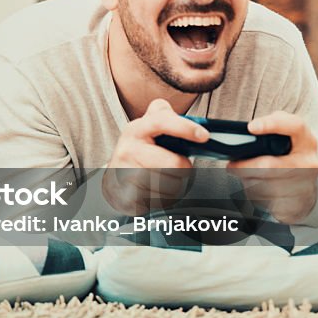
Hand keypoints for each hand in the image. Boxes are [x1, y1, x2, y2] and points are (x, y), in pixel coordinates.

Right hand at [102, 99, 200, 215]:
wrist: (114, 180)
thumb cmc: (138, 154)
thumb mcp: (148, 129)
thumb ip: (167, 117)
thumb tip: (196, 124)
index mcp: (137, 129)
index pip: (162, 121)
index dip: (185, 128)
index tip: (203, 135)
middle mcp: (129, 148)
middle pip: (174, 164)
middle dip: (183, 169)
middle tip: (176, 167)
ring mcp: (125, 172)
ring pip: (170, 185)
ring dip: (174, 186)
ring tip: (162, 179)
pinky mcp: (127, 193)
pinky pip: (160, 200)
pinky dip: (163, 199)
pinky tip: (154, 191)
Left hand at [226, 111, 317, 223]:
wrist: (302, 191)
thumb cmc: (288, 160)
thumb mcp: (284, 138)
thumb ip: (270, 129)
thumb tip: (245, 132)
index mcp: (305, 140)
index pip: (294, 126)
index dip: (272, 124)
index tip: (251, 127)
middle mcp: (308, 161)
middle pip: (270, 164)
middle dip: (246, 167)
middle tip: (232, 165)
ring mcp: (303, 184)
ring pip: (264, 184)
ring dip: (249, 180)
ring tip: (247, 176)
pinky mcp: (295, 203)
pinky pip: (266, 199)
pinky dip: (255, 194)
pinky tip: (257, 188)